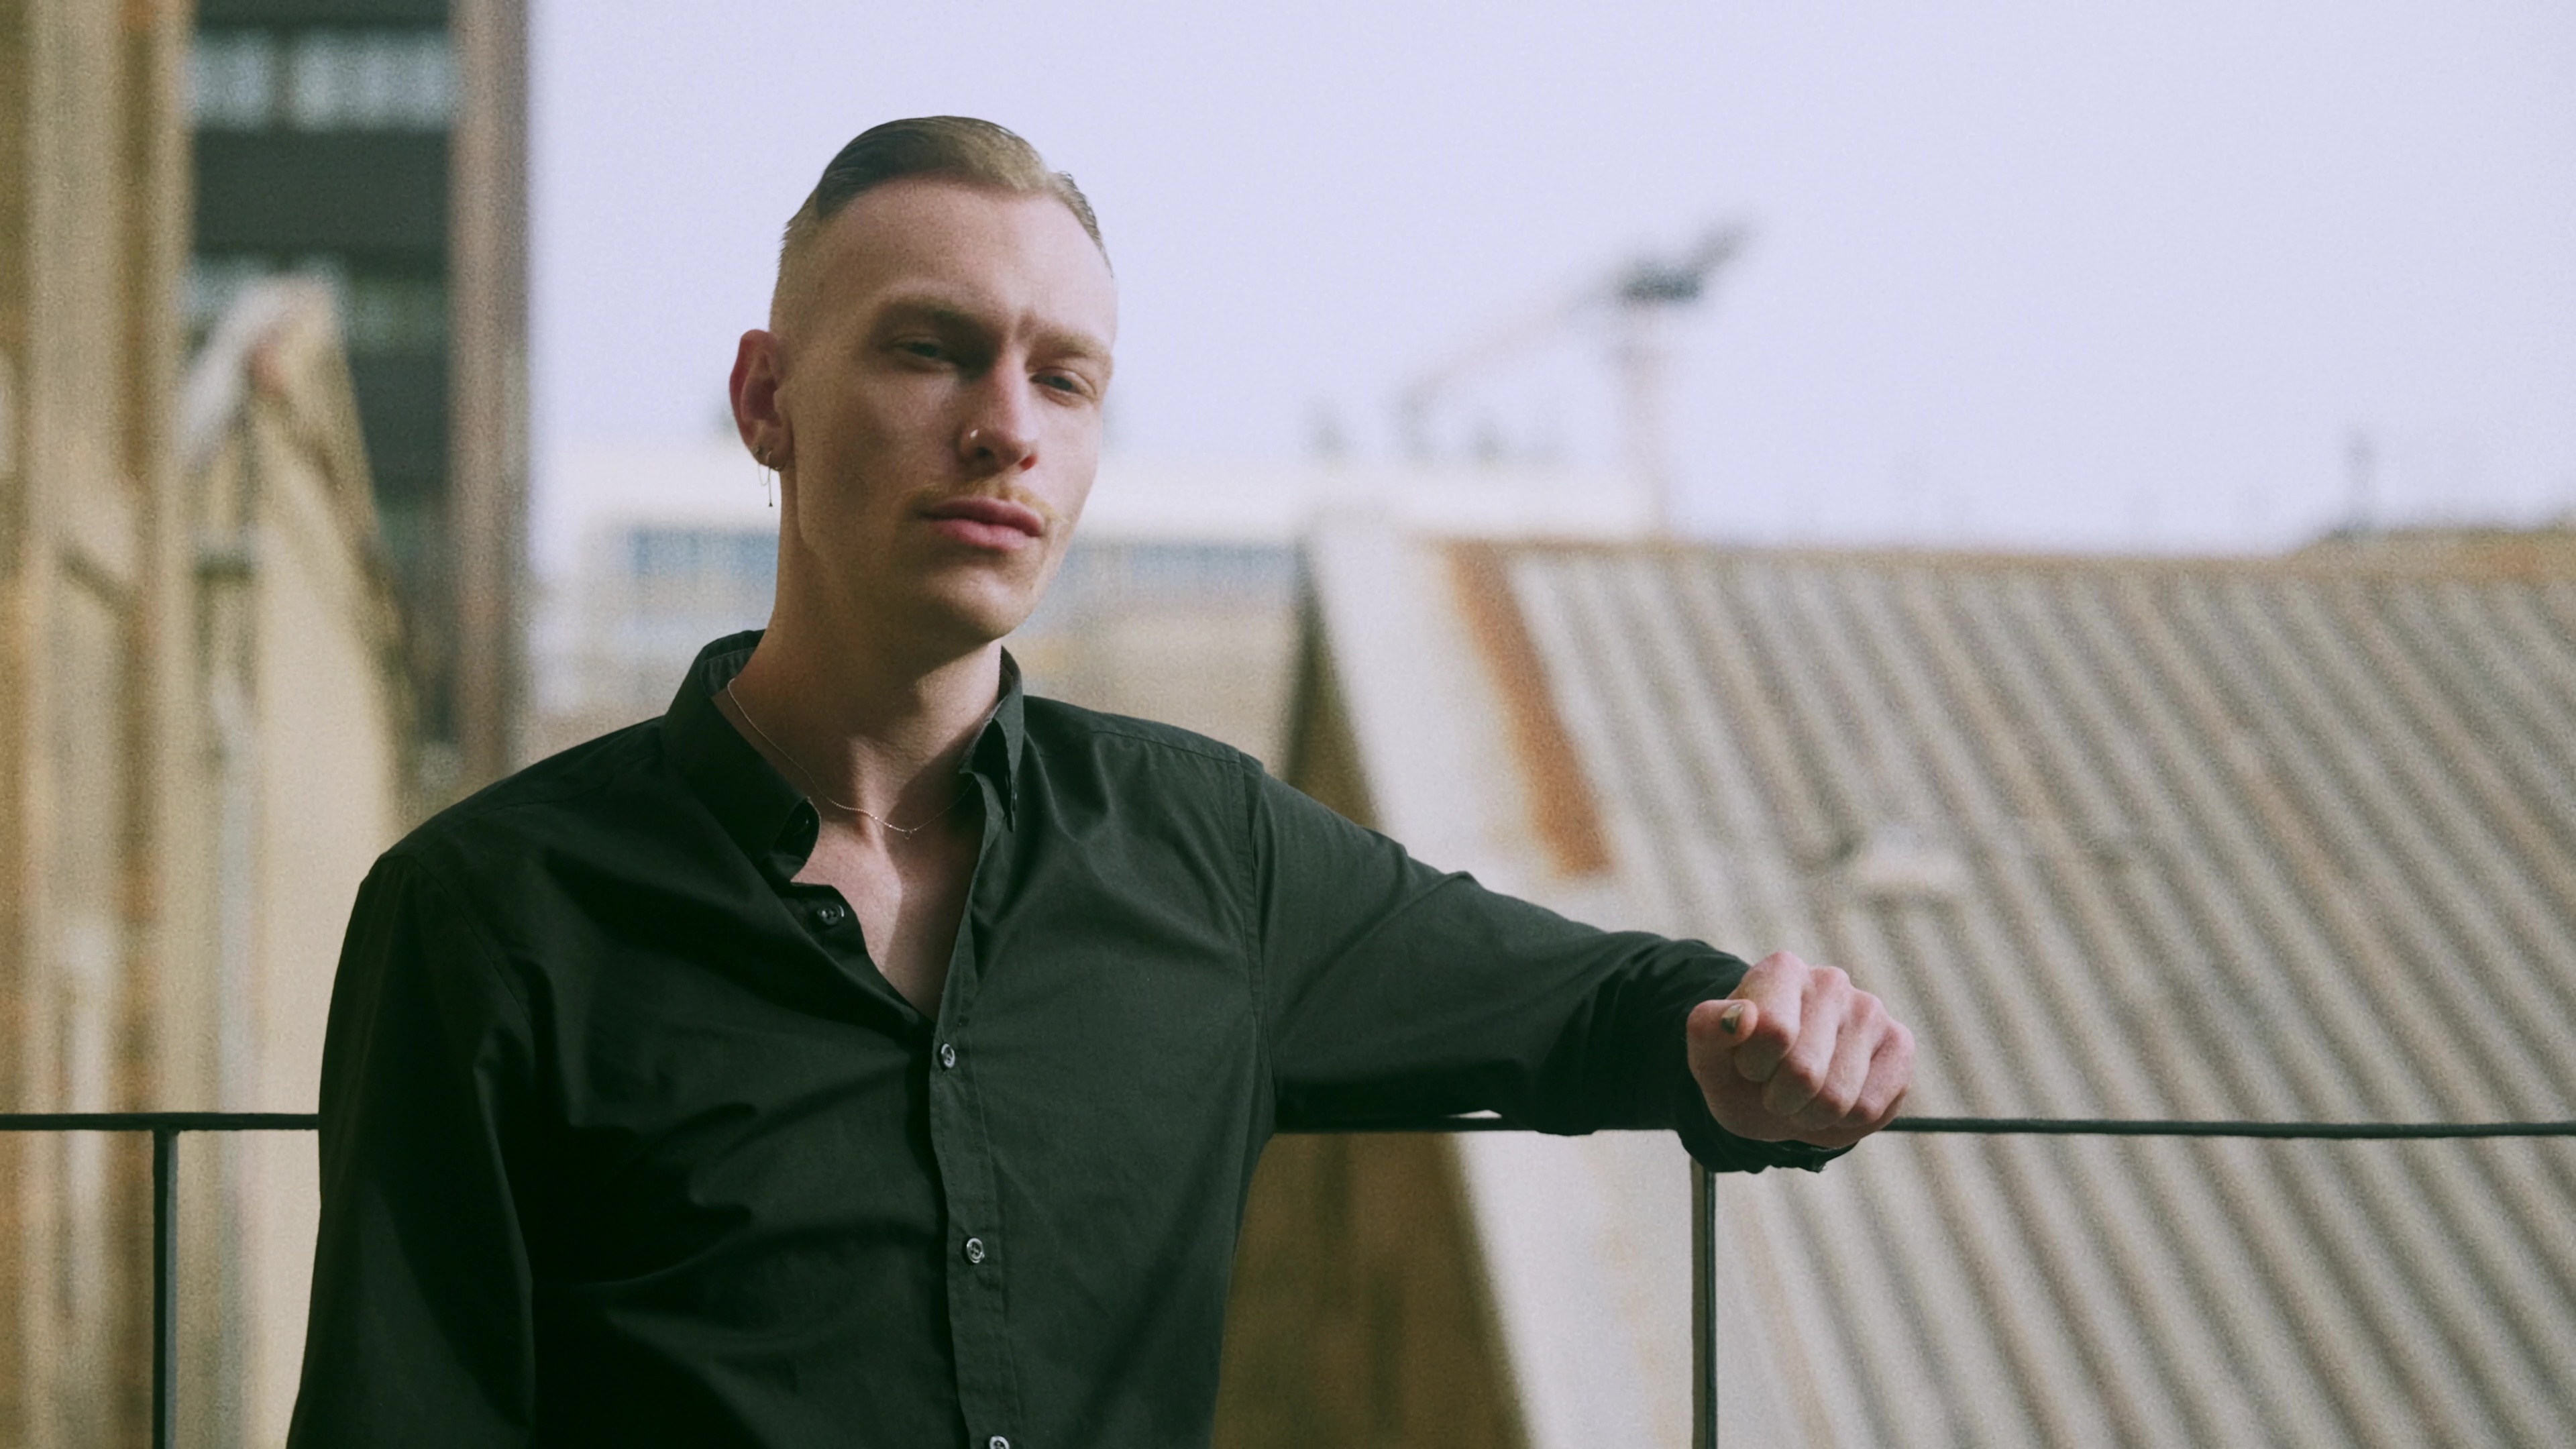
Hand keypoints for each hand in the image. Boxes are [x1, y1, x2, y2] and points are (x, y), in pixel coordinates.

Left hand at [1686, 951, 1912, 1148]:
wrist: (1776, 1094)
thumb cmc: (1742, 1070)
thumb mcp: (1709, 1057)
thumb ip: (1708, 1030)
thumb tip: (1741, 1016)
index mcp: (1781, 970)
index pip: (1772, 1033)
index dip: (1753, 1066)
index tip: (1749, 1063)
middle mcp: (1831, 981)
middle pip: (1804, 1072)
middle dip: (1781, 1098)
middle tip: (1776, 1087)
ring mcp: (1871, 1010)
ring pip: (1837, 1098)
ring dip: (1810, 1114)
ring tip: (1804, 1095)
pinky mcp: (1900, 1044)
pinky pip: (1870, 1109)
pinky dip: (1844, 1122)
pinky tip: (1836, 1099)